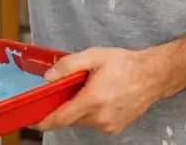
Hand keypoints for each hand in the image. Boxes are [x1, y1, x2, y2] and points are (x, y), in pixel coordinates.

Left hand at [35, 46, 177, 135]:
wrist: (153, 75)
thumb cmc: (125, 65)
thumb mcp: (94, 56)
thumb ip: (68, 65)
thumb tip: (48, 77)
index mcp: (93, 100)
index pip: (60, 118)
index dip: (44, 121)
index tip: (32, 120)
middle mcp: (100, 117)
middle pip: (69, 120)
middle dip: (62, 108)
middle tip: (64, 91)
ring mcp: (108, 125)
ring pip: (81, 121)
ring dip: (77, 109)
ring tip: (87, 90)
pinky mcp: (114, 128)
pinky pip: (93, 123)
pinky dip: (90, 113)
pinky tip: (99, 98)